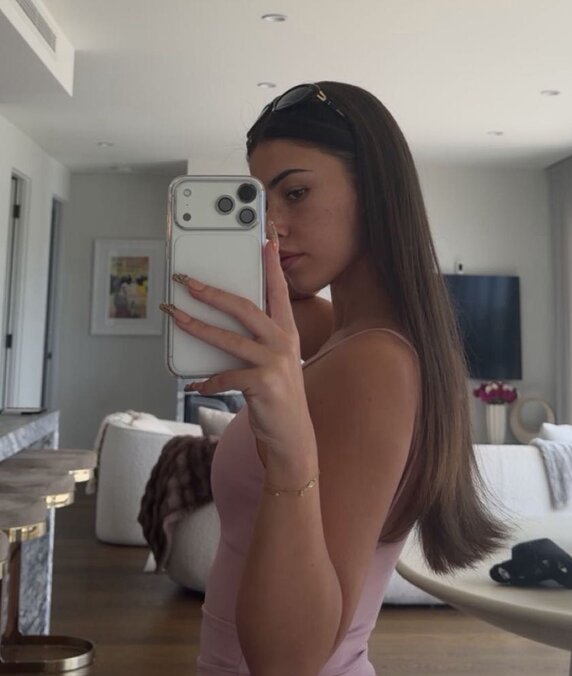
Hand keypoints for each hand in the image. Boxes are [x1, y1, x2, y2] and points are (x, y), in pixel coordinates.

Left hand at [165, 241, 316, 462]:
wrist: (292, 436)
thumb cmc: (278, 396)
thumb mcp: (274, 361)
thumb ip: (255, 339)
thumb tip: (219, 322)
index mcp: (287, 331)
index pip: (278, 290)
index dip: (272, 263)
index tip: (267, 239)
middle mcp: (284, 342)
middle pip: (245, 307)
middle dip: (213, 293)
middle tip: (188, 282)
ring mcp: (275, 362)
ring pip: (228, 338)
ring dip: (197, 326)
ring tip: (176, 317)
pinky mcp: (263, 384)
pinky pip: (224, 376)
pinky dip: (206, 380)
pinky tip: (194, 383)